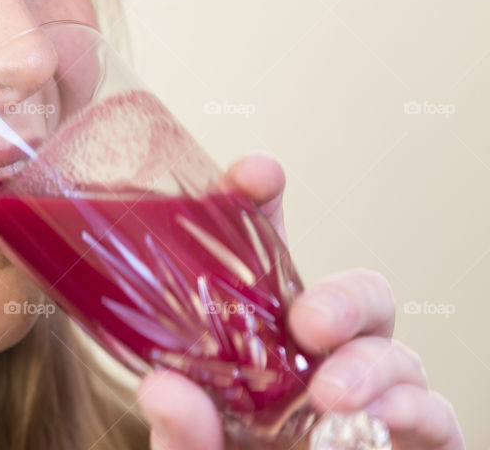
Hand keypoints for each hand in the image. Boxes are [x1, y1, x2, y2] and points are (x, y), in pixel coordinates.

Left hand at [136, 152, 463, 449]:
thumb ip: (180, 428)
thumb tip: (164, 387)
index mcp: (259, 343)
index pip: (259, 259)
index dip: (259, 207)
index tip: (256, 175)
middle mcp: (320, 360)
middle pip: (354, 296)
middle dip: (341, 297)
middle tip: (308, 323)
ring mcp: (371, 397)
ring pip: (396, 349)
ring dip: (369, 364)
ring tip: (330, 395)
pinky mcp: (413, 438)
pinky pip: (436, 411)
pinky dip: (414, 408)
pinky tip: (376, 418)